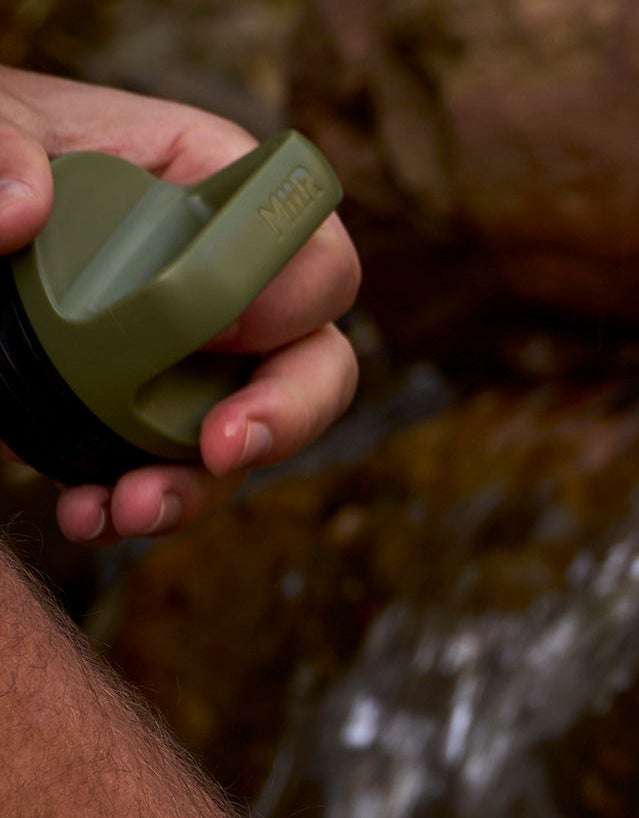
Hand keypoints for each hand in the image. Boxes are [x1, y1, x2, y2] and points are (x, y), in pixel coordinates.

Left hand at [0, 68, 360, 543]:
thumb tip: (20, 208)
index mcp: (217, 190)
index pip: (312, 251)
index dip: (289, 300)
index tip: (218, 331)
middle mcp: (230, 285)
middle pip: (314, 363)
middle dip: (281, 418)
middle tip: (222, 448)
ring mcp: (200, 359)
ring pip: (252, 438)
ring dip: (199, 487)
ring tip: (130, 508)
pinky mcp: (156, 413)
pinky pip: (180, 474)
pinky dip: (143, 504)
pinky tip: (86, 511)